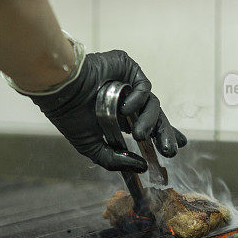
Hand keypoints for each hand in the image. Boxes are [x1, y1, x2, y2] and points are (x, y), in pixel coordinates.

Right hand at [28, 50, 186, 172]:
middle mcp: (126, 100)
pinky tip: (125, 109)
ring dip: (149, 121)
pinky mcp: (128, 68)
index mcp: (118, 118)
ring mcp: (128, 84)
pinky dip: (138, 99)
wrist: (60, 91)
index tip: (176, 148)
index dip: (163, 135)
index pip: (147, 126)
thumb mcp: (92, 148)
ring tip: (140, 135)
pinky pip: (144, 87)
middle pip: (156, 117)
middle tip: (169, 151)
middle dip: (164, 134)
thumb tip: (141, 168)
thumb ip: (116, 161)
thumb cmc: (70, 117)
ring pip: (152, 104)